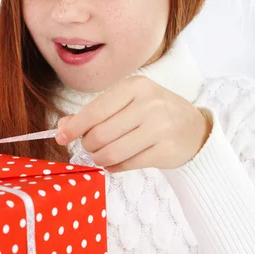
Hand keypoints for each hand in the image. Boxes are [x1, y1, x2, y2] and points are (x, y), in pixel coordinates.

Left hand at [55, 76, 212, 171]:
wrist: (193, 128)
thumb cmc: (153, 112)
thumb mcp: (126, 103)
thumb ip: (94, 113)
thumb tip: (62, 128)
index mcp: (135, 86)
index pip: (95, 110)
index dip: (74, 126)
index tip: (61, 137)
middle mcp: (148, 104)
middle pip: (100, 134)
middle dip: (88, 145)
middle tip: (90, 146)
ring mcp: (159, 128)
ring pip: (111, 152)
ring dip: (99, 158)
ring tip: (101, 155)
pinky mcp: (164, 151)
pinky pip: (126, 164)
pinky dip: (113, 167)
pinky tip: (115, 162)